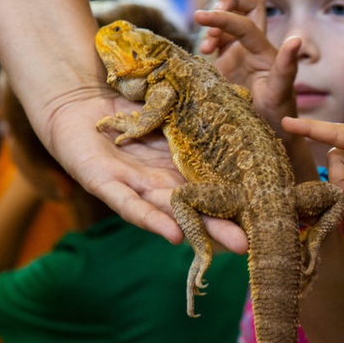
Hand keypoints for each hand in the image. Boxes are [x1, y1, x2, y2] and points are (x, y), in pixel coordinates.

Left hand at [46, 83, 248, 252]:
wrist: (78, 95)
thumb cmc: (127, 101)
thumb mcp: (171, 106)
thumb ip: (199, 111)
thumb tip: (245, 98)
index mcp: (178, 166)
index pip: (210, 186)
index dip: (234, 199)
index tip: (265, 210)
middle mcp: (159, 183)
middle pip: (194, 208)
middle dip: (222, 227)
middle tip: (252, 244)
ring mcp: (133, 186)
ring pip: (168, 213)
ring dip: (196, 231)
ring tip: (225, 246)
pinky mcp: (103, 183)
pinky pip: (129, 206)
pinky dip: (151, 220)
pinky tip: (174, 235)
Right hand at [194, 0, 299, 138]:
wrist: (271, 134)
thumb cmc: (278, 116)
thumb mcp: (280, 94)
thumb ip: (286, 67)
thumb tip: (296, 39)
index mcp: (265, 51)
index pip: (245, 22)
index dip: (223, 16)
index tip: (200, 17)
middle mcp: (256, 47)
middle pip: (248, 3)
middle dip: (228, 0)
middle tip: (210, 17)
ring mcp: (242, 52)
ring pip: (232, 17)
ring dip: (216, 21)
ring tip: (207, 47)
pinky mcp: (229, 62)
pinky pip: (220, 37)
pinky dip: (209, 36)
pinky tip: (205, 52)